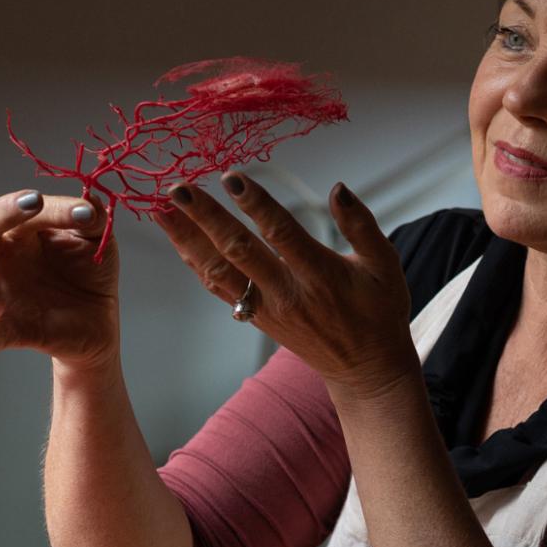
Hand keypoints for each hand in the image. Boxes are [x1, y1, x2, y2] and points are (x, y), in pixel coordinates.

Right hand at [0, 190, 119, 368]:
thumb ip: (91, 217)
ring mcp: (3, 296)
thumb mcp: (95, 238)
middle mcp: (1, 261)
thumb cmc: (88, 271)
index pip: (11, 209)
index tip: (80, 210)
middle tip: (33, 203)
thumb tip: (89, 199)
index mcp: (16, 233)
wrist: (101, 318)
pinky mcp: (18, 329)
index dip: (40, 204)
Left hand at [156, 173, 416, 394]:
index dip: (256, 205)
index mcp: (320, 275)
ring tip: (161, 210)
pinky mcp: (258, 317)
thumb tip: (338, 189)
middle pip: (239, 251)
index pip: (282, 234)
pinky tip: (179, 239)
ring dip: (187, 240)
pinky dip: (196, 262)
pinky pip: (220, 288)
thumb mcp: (385, 266)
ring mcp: (268, 308)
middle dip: (205, 218)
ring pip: (219, 272)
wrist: (365, 368)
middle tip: (177, 188)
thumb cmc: (379, 312)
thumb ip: (361, 225)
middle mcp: (288, 293)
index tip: (231, 177)